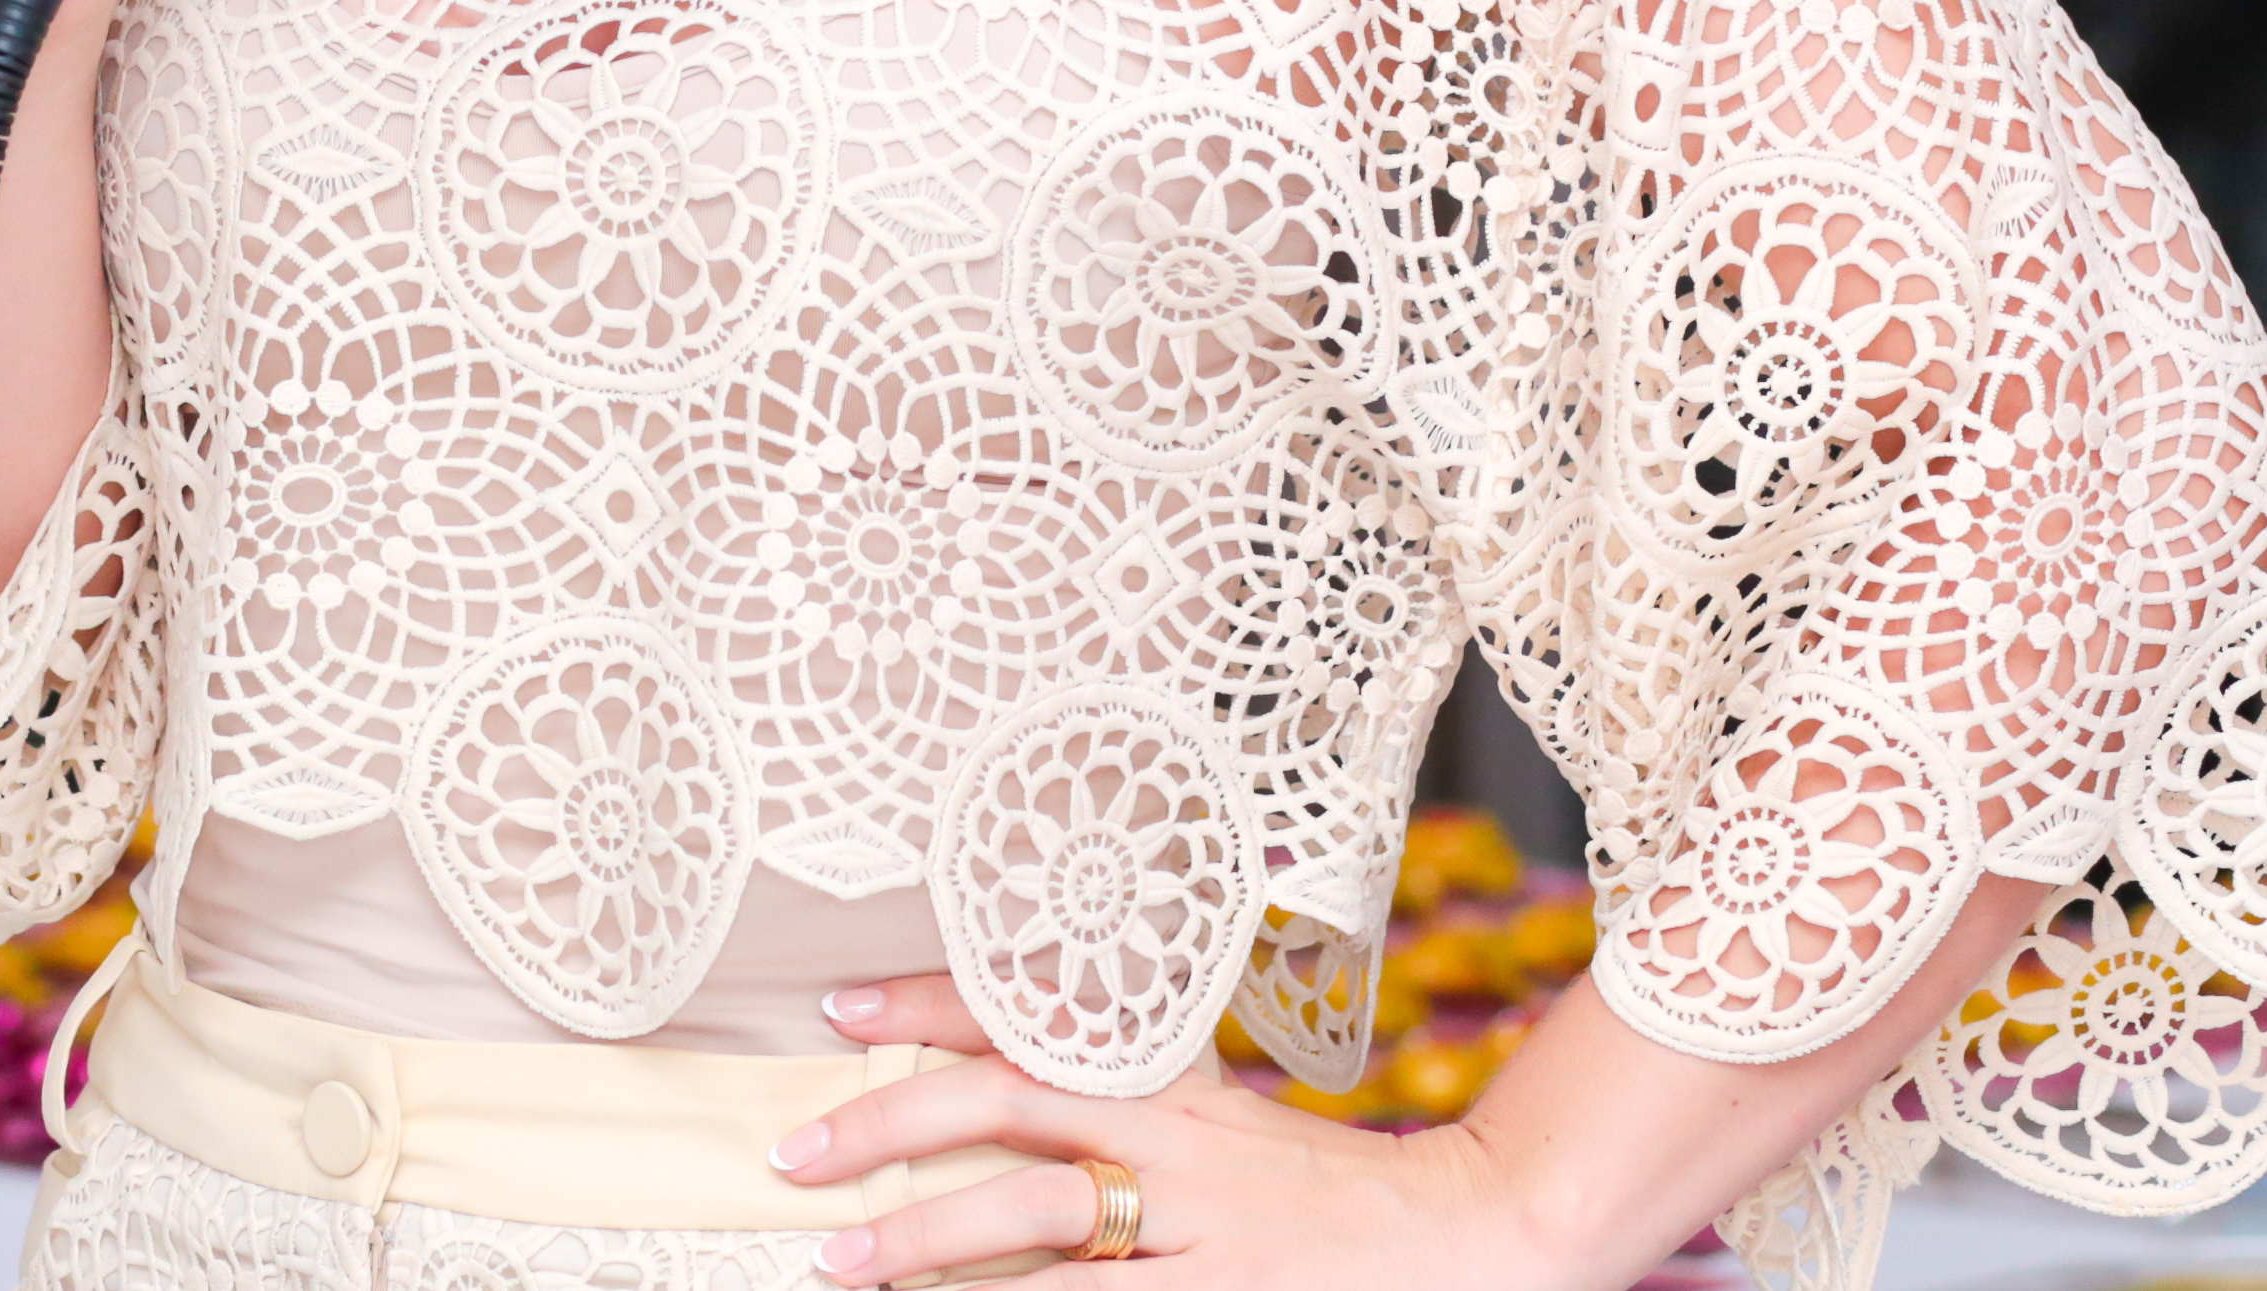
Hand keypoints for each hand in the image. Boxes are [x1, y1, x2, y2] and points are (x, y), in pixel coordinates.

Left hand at [774, 972, 1505, 1289]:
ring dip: (925, 1240)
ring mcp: (1196, 1226)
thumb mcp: (1223, 1122)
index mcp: (1170, 1081)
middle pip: (1007, 1110)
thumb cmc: (1328, 1186)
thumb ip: (1128, 1105)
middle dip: (890, 1126)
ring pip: (1034, 1217)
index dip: (930, 1005)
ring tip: (839, 1262)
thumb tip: (1010, 1087)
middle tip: (795, 1154)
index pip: (1031, 1022)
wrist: (1470, 1231)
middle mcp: (1173, 1139)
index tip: (838, 1003)